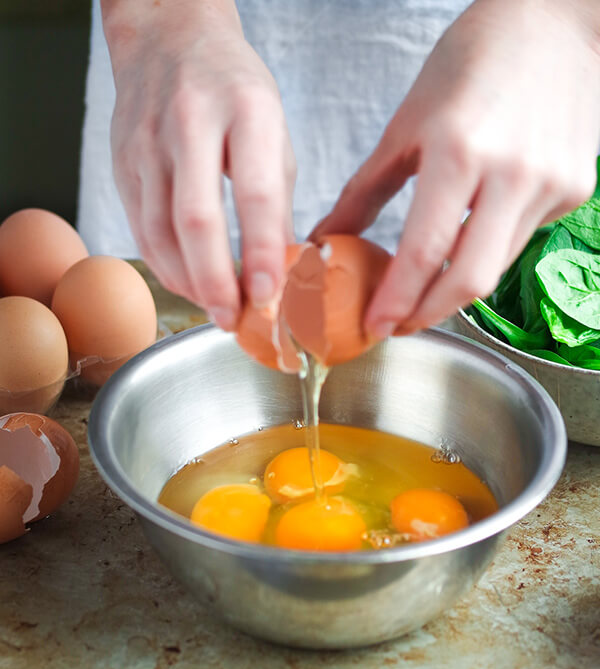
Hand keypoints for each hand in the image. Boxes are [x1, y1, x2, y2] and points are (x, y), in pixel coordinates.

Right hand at [102, 0, 295, 329]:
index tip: (270, 296)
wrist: (168, 40)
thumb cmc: (234, 90)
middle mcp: (191, 121)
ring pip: (160, 231)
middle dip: (216, 281)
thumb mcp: (274, 132)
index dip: (263, 252)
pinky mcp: (122, 161)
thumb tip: (282, 269)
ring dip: (188, 282)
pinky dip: (165, 265)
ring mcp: (148, 141)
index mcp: (246, 109)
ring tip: (214, 309)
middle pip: (197, 219)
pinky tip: (188, 283)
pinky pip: (140, 228)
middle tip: (233, 319)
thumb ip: (278, 200)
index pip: (256, 193)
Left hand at [313, 0, 599, 337]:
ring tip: (424, 286)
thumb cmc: (471, 62)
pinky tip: (472, 234)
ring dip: (455, 287)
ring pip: (497, 268)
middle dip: (427, 315)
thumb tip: (326, 239)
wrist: (552, 24)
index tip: (374, 326)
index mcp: (459, 152)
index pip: (424, 252)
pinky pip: (521, 241)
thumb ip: (365, 191)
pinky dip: (487, 250)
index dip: (396, 300)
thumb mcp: (406, 124)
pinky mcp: (574, 191)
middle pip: (469, 281)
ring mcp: (551, 185)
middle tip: (399, 324)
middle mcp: (513, 174)